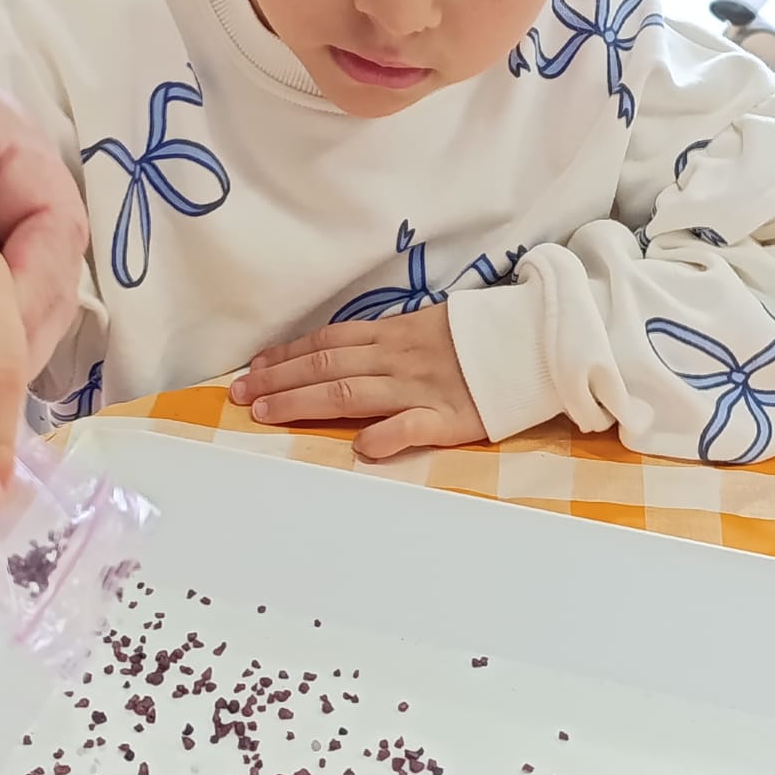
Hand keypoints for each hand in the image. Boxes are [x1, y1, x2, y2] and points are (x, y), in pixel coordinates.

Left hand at [229, 307, 486, 459]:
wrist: (536, 342)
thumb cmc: (482, 338)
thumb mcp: (430, 326)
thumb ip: (388, 342)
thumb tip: (343, 354)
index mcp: (395, 335)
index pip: (329, 341)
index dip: (288, 355)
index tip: (252, 367)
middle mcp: (399, 358)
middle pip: (327, 366)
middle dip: (278, 380)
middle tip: (238, 395)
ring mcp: (422, 388)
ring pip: (352, 391)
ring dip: (305, 402)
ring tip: (266, 413)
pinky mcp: (451, 417)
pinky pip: (413, 426)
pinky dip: (386, 436)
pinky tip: (359, 448)